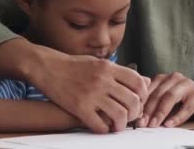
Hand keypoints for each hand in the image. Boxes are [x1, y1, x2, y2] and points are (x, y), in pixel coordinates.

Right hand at [28, 46, 147, 132]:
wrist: (48, 67)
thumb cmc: (75, 66)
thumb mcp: (100, 63)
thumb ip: (121, 72)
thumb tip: (145, 80)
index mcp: (108, 68)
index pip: (137, 82)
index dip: (144, 94)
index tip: (140, 100)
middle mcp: (102, 80)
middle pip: (132, 100)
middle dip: (135, 112)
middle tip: (131, 116)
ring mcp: (91, 94)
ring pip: (119, 114)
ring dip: (122, 124)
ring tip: (118, 125)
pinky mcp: (79, 108)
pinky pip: (99, 125)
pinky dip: (105, 130)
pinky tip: (103, 127)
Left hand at [136, 72, 193, 127]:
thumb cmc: (184, 101)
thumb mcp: (166, 98)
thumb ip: (154, 101)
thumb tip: (136, 114)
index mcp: (164, 78)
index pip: (148, 89)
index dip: (140, 103)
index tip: (133, 116)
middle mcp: (174, 78)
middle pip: (158, 94)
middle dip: (148, 110)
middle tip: (141, 123)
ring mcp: (187, 85)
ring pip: (170, 98)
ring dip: (160, 113)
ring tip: (153, 124)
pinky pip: (185, 108)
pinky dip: (176, 117)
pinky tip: (169, 125)